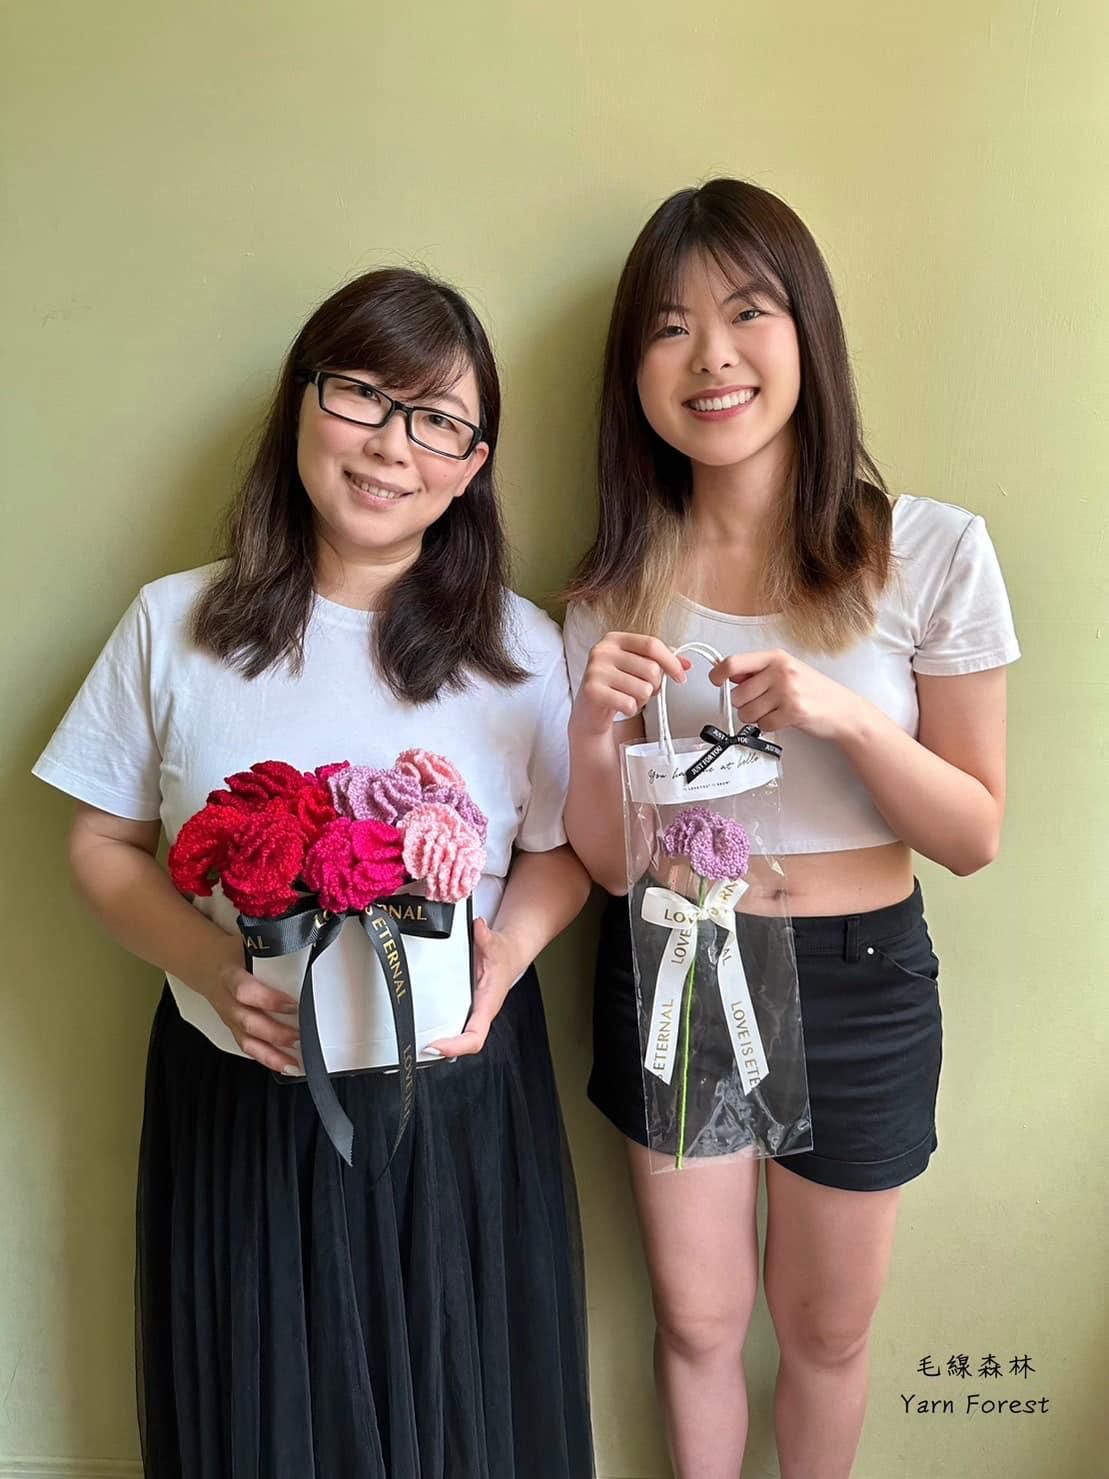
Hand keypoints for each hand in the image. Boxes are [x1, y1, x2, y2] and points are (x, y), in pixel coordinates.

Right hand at [193, 931, 301, 1072]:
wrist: (206, 964)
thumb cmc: (234, 953)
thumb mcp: (248, 943)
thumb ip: (271, 947)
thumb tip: (306, 941)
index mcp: (230, 975)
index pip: (245, 990)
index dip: (268, 1000)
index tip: (293, 1003)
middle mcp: (227, 1001)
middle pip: (247, 1022)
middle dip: (274, 1033)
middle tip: (300, 1036)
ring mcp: (229, 1018)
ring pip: (247, 1041)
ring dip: (272, 1054)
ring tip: (296, 1063)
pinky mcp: (234, 1030)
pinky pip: (249, 1048)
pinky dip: (268, 1060)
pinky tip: (288, 1066)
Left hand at [424, 917, 525, 1058]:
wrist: (510, 954)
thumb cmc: (503, 954)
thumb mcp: (495, 943)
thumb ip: (485, 936)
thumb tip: (478, 926)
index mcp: (487, 1004)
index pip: (474, 1037)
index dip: (455, 1046)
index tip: (435, 1046)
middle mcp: (480, 1013)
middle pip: (464, 1045)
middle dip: (443, 1051)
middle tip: (418, 1049)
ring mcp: (472, 1013)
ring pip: (458, 1039)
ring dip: (440, 1045)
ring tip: (416, 1045)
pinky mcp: (466, 1009)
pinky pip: (454, 1027)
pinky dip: (441, 1033)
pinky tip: (423, 1030)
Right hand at [571, 632, 690, 736]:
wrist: (589, 711)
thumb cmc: (616, 686)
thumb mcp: (637, 668)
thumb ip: (661, 661)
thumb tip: (687, 664)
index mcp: (615, 639)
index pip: (652, 644)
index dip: (671, 662)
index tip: (681, 677)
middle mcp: (602, 650)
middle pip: (651, 668)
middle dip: (655, 685)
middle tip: (644, 690)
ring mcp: (595, 670)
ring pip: (643, 688)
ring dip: (643, 699)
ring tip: (630, 698)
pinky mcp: (592, 691)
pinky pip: (630, 704)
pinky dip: (631, 710)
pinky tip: (621, 706)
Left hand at [709, 649, 865, 742]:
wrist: (843, 710)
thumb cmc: (814, 691)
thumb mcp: (787, 671)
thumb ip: (758, 672)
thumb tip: (728, 675)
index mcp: (776, 657)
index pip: (733, 663)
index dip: (718, 674)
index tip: (717, 681)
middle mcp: (780, 671)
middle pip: (737, 694)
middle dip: (744, 704)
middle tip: (762, 703)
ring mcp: (787, 691)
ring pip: (747, 712)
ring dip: (756, 717)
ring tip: (774, 711)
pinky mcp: (793, 711)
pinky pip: (763, 724)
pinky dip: (769, 726)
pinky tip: (783, 718)